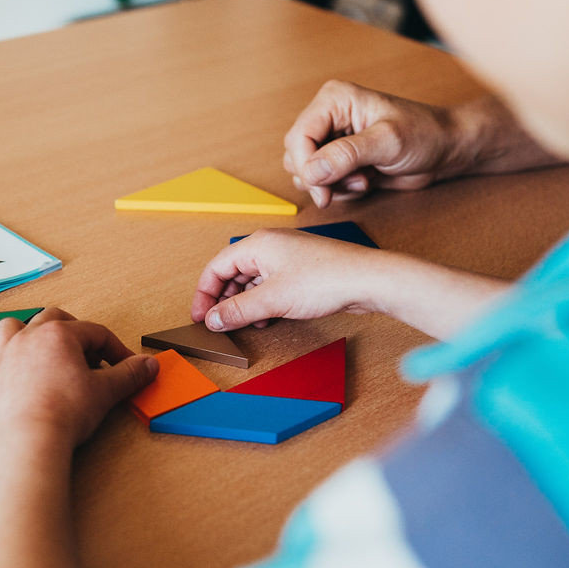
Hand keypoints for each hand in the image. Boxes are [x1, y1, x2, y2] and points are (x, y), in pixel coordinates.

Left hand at [0, 308, 157, 460]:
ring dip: (27, 333)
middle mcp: (27, 338)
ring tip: (42, 350)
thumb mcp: (106, 392)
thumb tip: (149, 364)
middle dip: (73, 332)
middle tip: (88, 355)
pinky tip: (3, 370)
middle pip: (53, 318)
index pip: (95, 332)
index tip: (125, 366)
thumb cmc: (64, 414)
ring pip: (10, 328)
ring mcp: (3, 357)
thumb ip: (129, 374)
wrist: (27, 442)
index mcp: (58, 335)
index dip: (115, 348)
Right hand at [190, 228, 389, 330]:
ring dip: (244, 303)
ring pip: (252, 280)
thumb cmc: (325, 279)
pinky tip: (267, 317)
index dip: (204, 293)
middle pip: (232, 273)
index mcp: (257, 244)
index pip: (216, 267)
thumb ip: (238, 310)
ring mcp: (287, 257)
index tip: (201, 316)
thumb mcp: (272, 300)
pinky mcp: (301, 269)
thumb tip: (213, 319)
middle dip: (224, 299)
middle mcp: (270, 245)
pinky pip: (271, 284)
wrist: (367, 279)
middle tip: (219, 323)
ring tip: (244, 323)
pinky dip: (263, 301)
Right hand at [284, 80, 469, 206]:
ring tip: (362, 180)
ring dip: (331, 185)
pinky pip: (322, 182)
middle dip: (319, 178)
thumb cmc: (425, 134)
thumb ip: (347, 154)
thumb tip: (311, 170)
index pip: (298, 137)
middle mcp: (328, 117)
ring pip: (306, 172)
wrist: (446, 150)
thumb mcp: (388, 142)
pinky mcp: (339, 160)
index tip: (323, 190)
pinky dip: (340, 190)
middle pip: (296, 156)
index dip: (306, 167)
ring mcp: (332, 140)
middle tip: (352, 183)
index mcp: (334, 100)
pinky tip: (365, 182)